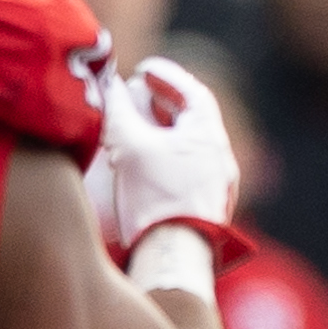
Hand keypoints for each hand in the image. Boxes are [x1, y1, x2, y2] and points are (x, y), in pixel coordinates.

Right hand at [94, 56, 240, 262]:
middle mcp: (221, 159)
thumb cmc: (155, 199)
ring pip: (195, 147)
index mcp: (209, 136)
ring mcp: (219, 187)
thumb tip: (105, 82)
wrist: (175, 258)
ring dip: (169, 131)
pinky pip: (193, 171)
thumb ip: (116, 109)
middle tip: (143, 91)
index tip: (145, 69)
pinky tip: (151, 166)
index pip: (192, 91)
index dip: (167, 75)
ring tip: (143, 126)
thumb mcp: (128, 146)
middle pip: (196, 119)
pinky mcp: (209, 210)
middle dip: (168, 102)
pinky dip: (172, 158)